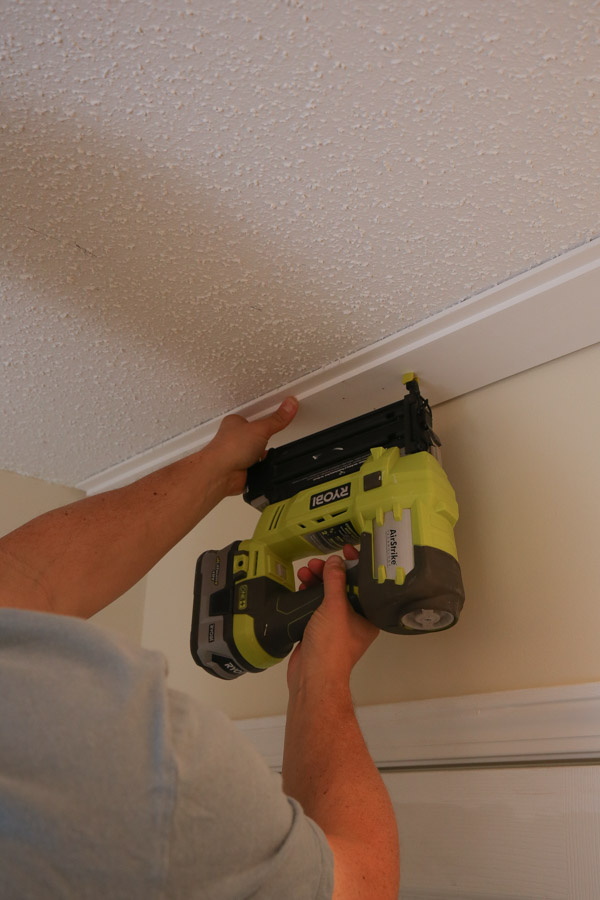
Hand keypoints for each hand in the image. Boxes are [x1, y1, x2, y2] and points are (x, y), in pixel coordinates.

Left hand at [206, 397, 297, 495]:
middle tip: (266, 441)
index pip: (253, 419)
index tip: (275, 421)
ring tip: (262, 455)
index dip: (264, 422)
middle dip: (264, 442)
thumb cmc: (230, 447)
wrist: (221, 473)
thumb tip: (290, 404)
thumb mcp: (261, 429)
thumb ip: (277, 419)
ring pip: (256, 454)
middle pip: (255, 438)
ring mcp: (236, 455)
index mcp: (235, 423)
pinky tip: (259, 467)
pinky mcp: (240, 471)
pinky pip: (256, 468)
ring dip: (262, 457)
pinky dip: (260, 469)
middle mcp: (233, 439)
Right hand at [287, 544, 378, 694]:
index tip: (346, 549)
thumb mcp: (335, 607)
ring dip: (317, 582)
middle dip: (330, 573)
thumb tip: (336, 561)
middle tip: (317, 564)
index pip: (365, 584)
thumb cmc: (331, 645)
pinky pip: (316, 606)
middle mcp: (355, 620)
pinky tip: (301, 585)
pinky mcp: (319, 630)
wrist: (312, 676)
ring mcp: (336, 626)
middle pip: (344, 588)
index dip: (357, 565)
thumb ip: (335, 581)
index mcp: (368, 616)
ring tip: (304, 572)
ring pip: (328, 596)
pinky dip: (309, 595)